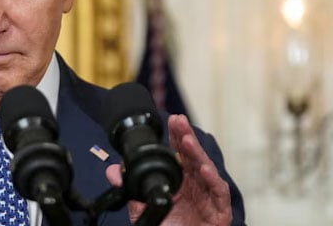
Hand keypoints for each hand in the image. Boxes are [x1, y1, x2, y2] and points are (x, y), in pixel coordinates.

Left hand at [106, 114, 231, 225]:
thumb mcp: (144, 208)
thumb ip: (131, 189)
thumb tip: (113, 171)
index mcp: (182, 181)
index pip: (180, 154)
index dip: (176, 137)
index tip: (171, 120)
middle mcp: (196, 185)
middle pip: (193, 156)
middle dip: (186, 137)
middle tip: (179, 121)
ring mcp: (209, 197)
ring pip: (207, 170)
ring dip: (198, 154)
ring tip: (187, 140)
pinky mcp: (220, 212)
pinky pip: (219, 193)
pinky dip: (213, 180)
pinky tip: (205, 169)